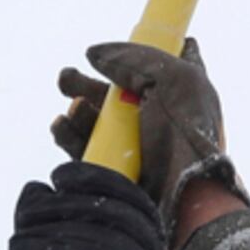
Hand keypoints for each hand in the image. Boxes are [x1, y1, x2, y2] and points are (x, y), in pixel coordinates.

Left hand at [1, 162, 166, 249]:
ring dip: (52, 238)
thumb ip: (44, 225)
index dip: (98, 182)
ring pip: (112, 249)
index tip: (58, 176)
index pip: (135, 206)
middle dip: (64, 209)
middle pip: (121, 224)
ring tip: (14, 246)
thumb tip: (34, 189)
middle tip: (24, 216)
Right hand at [51, 39, 245, 237]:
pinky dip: (69, 134)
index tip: (111, 51)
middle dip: (85, 83)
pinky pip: (83, 148)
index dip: (135, 53)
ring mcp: (134, 146)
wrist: (184, 198)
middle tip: (66, 79)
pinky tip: (62, 125)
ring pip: (93, 121)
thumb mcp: (174, 79)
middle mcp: (155, 118)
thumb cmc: (188, 138)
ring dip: (77, 111)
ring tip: (75, 109)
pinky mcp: (114, 170)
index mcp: (179, 93)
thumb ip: (134, 58)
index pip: (158, 63)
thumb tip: (93, 54)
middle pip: (111, 93)